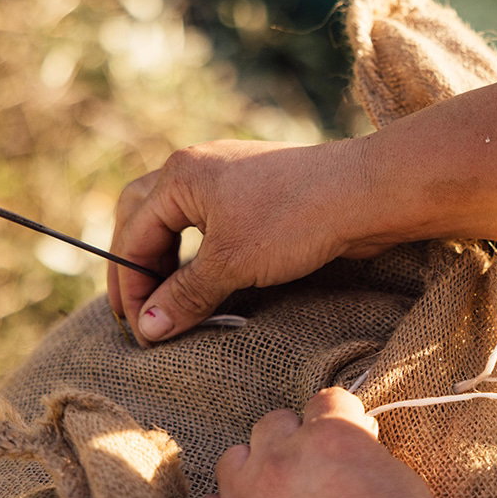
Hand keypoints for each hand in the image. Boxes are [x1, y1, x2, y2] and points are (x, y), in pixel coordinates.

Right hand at [108, 138, 392, 344]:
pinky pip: (213, 226)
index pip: (134, 233)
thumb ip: (185, 295)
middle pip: (145, 217)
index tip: (137, 328)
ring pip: (181, 222)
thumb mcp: (232, 263)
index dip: (130, 284)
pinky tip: (208, 283)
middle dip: (137, 265)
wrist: (366, 195)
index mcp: (182, 175)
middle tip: (137, 312)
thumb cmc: (296, 219)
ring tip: (168, 301)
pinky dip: (201, 256)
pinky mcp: (260, 196)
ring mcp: (231, 180)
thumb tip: (147, 328)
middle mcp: (200, 168)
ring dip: (169, 261)